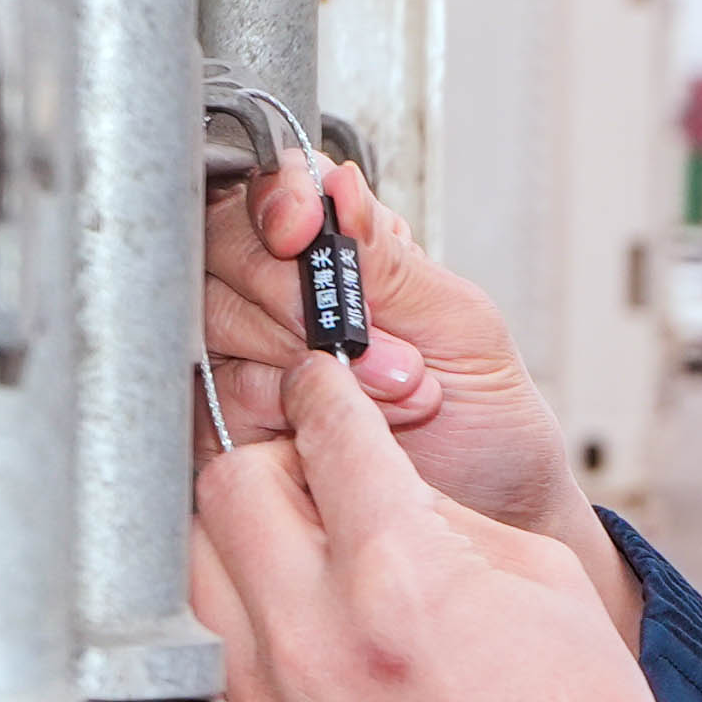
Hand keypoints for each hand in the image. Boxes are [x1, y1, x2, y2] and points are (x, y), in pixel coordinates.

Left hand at [193, 339, 701, 701]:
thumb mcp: (545, 584)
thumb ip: (441, 516)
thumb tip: (375, 478)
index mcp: (400, 580)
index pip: (325, 433)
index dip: (330, 390)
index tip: (330, 382)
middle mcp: (316, 641)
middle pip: (229, 484)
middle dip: (274, 454)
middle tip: (316, 462)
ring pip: (194, 563)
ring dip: (240, 529)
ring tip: (301, 538)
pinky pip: (213, 645)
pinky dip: (243, 610)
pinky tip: (301, 617)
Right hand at [204, 154, 614, 600]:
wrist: (490, 517)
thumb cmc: (486, 420)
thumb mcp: (461, 327)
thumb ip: (390, 261)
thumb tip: (337, 184)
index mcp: (341, 253)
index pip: (271, 193)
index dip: (275, 202)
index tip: (300, 232)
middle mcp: (280, 297)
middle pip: (225, 252)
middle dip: (301, 302)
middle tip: (388, 352)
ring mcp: (247, 360)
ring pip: (216, 326)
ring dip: (307, 367)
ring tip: (394, 397)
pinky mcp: (226, 426)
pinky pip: (212, 399)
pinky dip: (279, 415)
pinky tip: (333, 433)